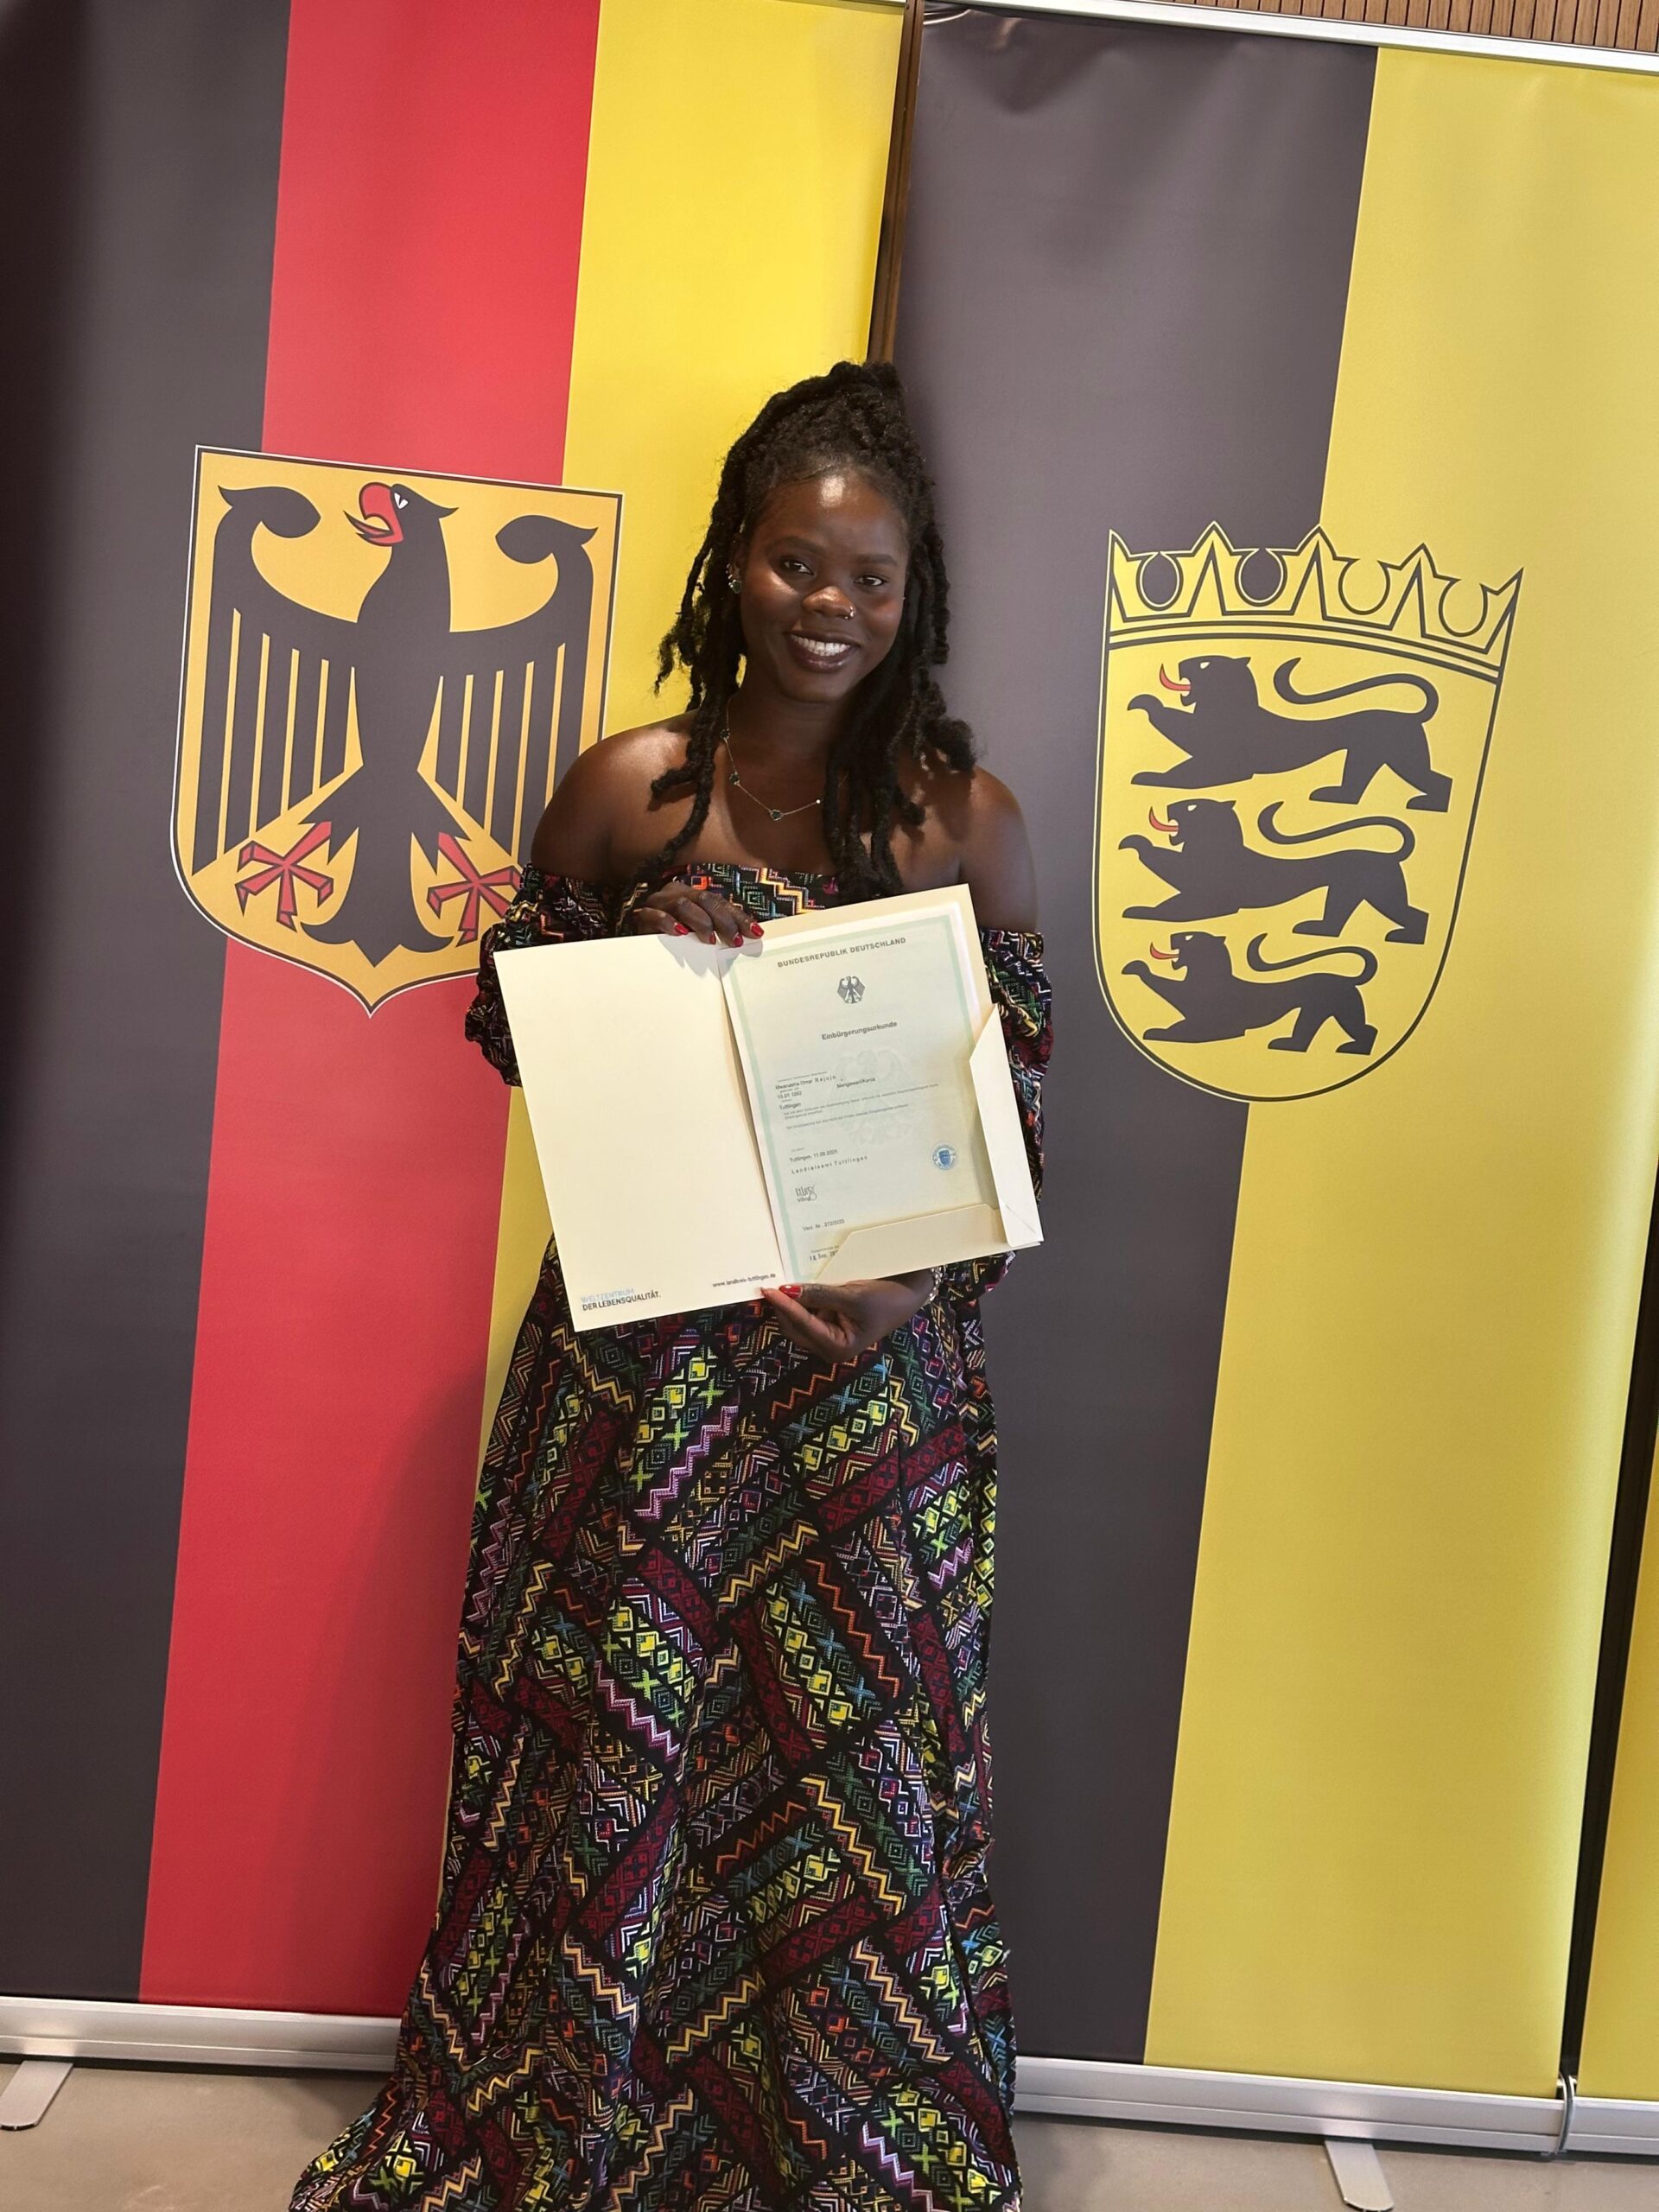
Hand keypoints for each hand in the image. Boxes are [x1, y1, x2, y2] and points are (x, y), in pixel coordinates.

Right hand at [622, 878, 758, 946]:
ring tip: (709, 939)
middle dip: (723, 920)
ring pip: (684, 904)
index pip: (721, 903)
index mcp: (694, 895)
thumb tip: (745, 938)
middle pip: (705, 900)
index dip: (739, 917)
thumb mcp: (697, 932)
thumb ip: (716, 930)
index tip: (755, 933)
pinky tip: (680, 933)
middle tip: (735, 940)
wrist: (638, 940)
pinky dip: (669, 923)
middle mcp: (678, 893)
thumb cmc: (672, 937)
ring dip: (699, 921)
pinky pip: (656, 916)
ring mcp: (660, 902)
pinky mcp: (644, 915)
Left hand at [760, 1272, 934, 1361]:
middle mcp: (830, 1345)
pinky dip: (802, 1299)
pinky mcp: (831, 1320)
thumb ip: (820, 1294)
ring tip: (780, 1281)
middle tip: (769, 1284)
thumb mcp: (854, 1296)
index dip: (784, 1306)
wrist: (912, 1291)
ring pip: (799, 1319)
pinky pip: (809, 1310)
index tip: (769, 1289)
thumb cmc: (887, 1299)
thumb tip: (788, 1290)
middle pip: (794, 1327)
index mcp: (837, 1347)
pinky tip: (796, 1283)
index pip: (802, 1325)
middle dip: (783, 1308)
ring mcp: (829, 1333)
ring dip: (791, 1302)